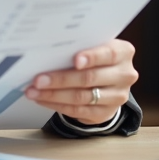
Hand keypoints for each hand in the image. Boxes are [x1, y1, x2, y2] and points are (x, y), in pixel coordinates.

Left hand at [23, 39, 137, 125]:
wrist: (108, 81)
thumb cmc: (95, 57)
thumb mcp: (94, 46)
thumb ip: (79, 46)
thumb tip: (48, 49)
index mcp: (123, 53)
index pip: (108, 54)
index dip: (91, 57)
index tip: (75, 60)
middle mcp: (124, 75)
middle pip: (89, 78)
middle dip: (60, 79)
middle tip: (38, 79)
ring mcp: (117, 97)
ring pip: (81, 97)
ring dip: (53, 94)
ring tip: (33, 91)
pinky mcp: (105, 113)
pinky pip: (77, 111)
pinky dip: (56, 105)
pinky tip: (42, 99)